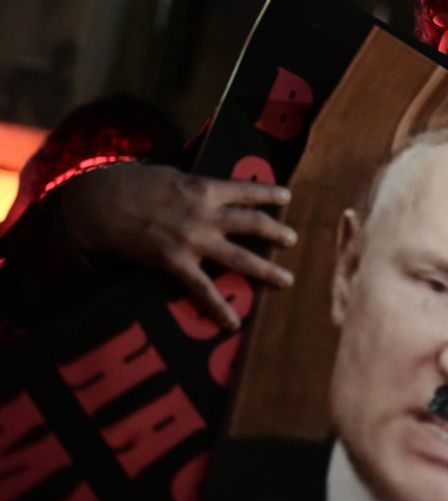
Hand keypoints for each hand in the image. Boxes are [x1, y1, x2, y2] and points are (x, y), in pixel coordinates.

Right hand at [59, 164, 297, 329]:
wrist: (102, 204)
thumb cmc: (135, 185)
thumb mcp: (173, 176)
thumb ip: (198, 187)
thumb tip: (216, 192)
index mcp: (206, 188)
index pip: (247, 190)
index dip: (270, 193)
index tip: (288, 197)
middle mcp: (206, 214)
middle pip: (253, 224)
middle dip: (277, 233)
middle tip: (294, 240)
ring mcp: (194, 240)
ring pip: (239, 258)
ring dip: (266, 270)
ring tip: (286, 280)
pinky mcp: (176, 262)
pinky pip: (203, 290)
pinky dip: (218, 308)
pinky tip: (233, 324)